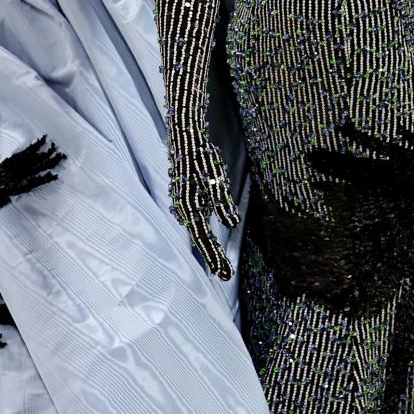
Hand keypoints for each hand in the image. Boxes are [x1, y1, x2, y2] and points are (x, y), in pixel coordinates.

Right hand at [168, 140, 238, 280]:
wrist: (184, 138)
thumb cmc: (201, 157)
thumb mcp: (215, 178)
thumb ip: (222, 202)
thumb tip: (231, 223)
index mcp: (189, 206)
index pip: (203, 238)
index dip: (214, 257)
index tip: (224, 274)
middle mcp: (182, 209)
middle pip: (199, 239)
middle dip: (212, 257)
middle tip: (225, 275)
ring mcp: (182, 205)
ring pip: (196, 231)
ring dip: (208, 248)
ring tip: (219, 264)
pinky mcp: (185, 199)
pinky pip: (195, 222)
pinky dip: (203, 234)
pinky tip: (210, 241)